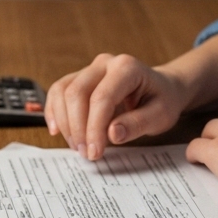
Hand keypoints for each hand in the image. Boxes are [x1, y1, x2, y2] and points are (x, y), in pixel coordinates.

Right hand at [44, 53, 190, 159]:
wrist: (162, 88)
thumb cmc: (162, 101)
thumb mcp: (161, 116)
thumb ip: (137, 124)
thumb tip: (112, 134)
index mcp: (127, 68)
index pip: (102, 98)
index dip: (94, 128)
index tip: (95, 152)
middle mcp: (105, 63)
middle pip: (76, 93)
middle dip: (77, 127)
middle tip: (85, 153)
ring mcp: (90, 69)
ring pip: (63, 91)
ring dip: (65, 123)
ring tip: (77, 147)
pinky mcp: (80, 78)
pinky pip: (58, 91)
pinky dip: (54, 111)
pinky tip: (58, 130)